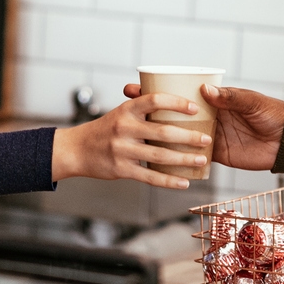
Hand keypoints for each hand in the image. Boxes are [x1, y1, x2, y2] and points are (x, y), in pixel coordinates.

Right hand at [52, 92, 207, 188]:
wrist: (76, 149)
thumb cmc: (105, 129)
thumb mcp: (120, 112)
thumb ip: (143, 108)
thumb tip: (175, 100)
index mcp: (127, 110)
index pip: (154, 100)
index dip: (176, 103)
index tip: (195, 108)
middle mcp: (124, 127)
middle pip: (162, 131)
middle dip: (188, 136)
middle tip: (207, 139)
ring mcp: (122, 149)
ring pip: (159, 156)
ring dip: (184, 159)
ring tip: (201, 160)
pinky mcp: (121, 169)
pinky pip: (149, 177)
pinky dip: (168, 181)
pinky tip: (184, 182)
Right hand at [123, 83, 283, 170]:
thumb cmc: (272, 115)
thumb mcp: (251, 103)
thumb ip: (231, 97)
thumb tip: (205, 91)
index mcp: (211, 100)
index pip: (176, 93)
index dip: (154, 90)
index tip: (132, 88)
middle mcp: (205, 118)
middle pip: (169, 115)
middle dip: (147, 114)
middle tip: (123, 114)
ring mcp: (207, 138)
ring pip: (175, 139)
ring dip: (157, 140)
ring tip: (133, 141)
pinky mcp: (214, 157)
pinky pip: (190, 161)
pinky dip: (175, 163)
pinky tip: (155, 165)